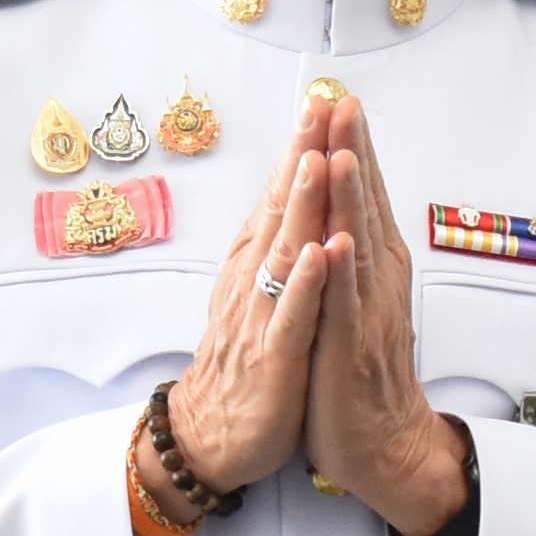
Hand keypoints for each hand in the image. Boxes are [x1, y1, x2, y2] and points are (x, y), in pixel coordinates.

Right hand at [162, 117, 332, 498]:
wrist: (213, 434)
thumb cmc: (245, 361)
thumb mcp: (257, 291)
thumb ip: (273, 243)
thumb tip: (289, 192)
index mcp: (256, 264)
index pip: (280, 195)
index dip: (300, 148)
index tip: (321, 101)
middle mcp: (254, 281)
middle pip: (281, 209)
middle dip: (301, 155)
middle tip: (319, 105)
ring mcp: (262, 317)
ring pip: (283, 253)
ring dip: (302, 205)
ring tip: (317, 159)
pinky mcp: (273, 358)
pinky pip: (290, 317)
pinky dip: (304, 284)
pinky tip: (318, 254)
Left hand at [291, 82, 477, 535]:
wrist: (382, 445)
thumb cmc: (359, 374)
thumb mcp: (354, 301)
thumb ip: (351, 253)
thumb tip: (343, 204)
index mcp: (374, 268)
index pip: (363, 196)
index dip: (352, 146)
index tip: (341, 98)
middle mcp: (377, 282)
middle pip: (366, 207)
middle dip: (354, 152)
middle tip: (345, 101)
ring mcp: (366, 316)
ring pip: (357, 247)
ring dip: (351, 201)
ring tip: (344, 152)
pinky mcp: (349, 352)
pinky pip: (345, 309)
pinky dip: (341, 275)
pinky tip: (337, 242)